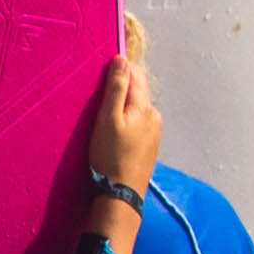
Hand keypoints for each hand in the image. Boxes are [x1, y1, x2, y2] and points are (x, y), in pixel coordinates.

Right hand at [86, 14, 163, 199]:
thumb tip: (121, 59)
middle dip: (122, 85)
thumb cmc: (110, 156)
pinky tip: (115, 131)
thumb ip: (116, 88)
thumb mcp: (108, 119)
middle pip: (139, 89)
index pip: (136, 73)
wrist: (121, 194)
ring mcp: (155, 131)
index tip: (102, 68)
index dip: (120, 67)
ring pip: (138, 106)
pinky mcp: (150, 145)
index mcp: (145, 106)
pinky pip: (139, 122)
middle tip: (99, 90)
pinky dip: (127, 119)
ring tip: (105, 112)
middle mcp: (154, 115)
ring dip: (124, 103)